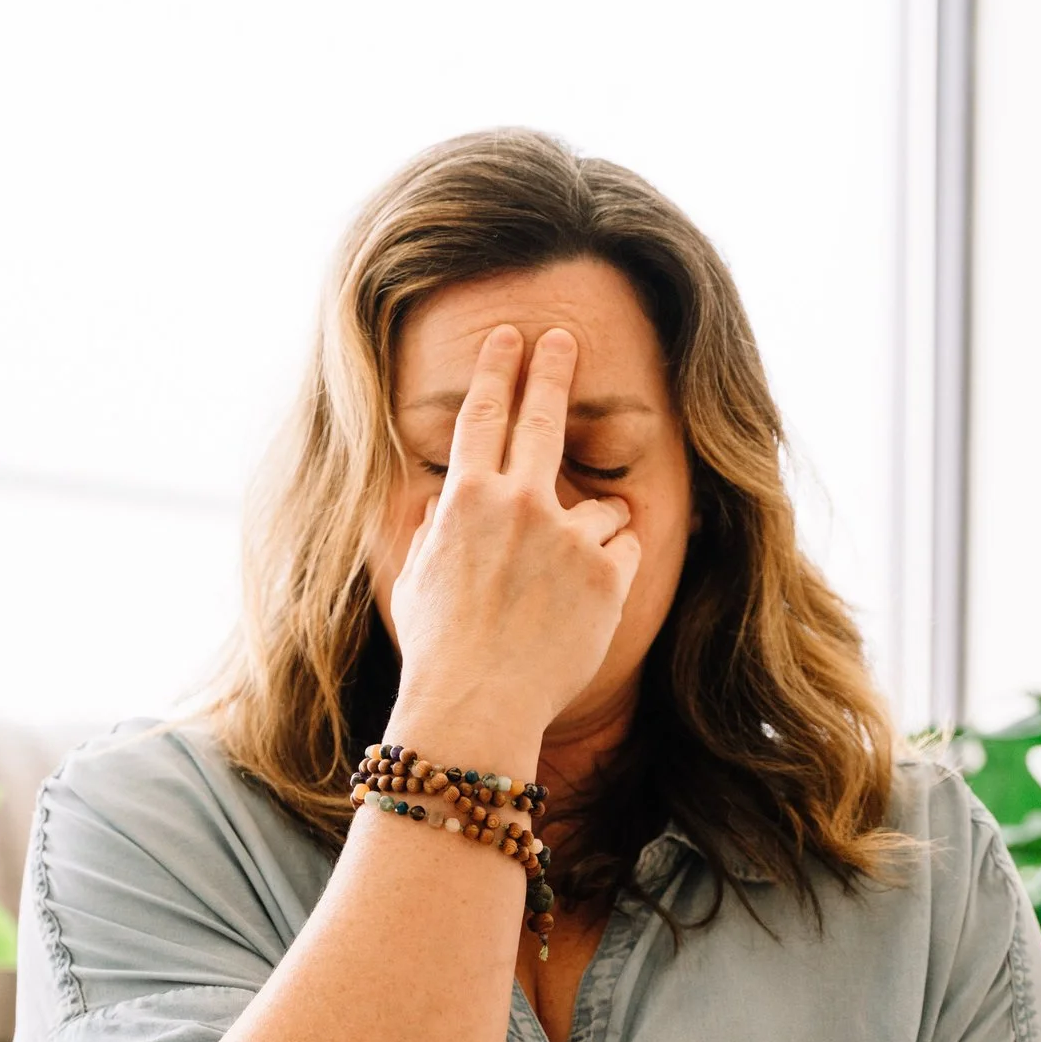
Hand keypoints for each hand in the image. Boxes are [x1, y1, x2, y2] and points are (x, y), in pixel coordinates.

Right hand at [388, 325, 642, 728]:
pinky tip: (584, 604)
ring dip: (592, 530)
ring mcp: (567, 536)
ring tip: (565, 584)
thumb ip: (431, 533)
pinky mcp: (608, 573)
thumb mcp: (416, 580)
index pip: (483, 416)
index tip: (510, 337)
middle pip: (543, 419)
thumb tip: (439, 507)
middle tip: (563, 339)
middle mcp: (519, 504)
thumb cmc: (440, 650)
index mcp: (467, 500)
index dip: (497, 369)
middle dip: (552, 370)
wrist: (478, 704)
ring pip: (601, 507)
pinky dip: (612, 568)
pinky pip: (624, 548)